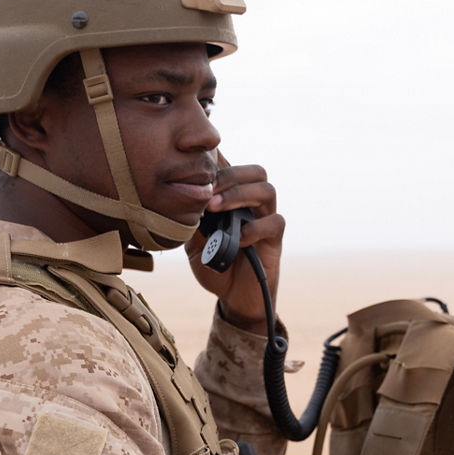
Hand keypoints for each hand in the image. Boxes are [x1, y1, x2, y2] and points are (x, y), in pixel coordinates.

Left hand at [185, 156, 283, 333]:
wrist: (233, 297)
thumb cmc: (215, 265)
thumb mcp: (194, 241)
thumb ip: (191, 220)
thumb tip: (178, 198)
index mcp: (234, 198)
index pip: (232, 167)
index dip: (218, 157)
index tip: (194, 160)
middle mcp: (253, 204)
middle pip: (256, 172)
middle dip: (230, 174)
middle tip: (206, 188)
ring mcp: (265, 220)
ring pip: (267, 190)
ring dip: (240, 194)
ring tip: (216, 207)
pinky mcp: (274, 242)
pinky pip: (275, 223)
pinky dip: (255, 227)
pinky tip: (236, 238)